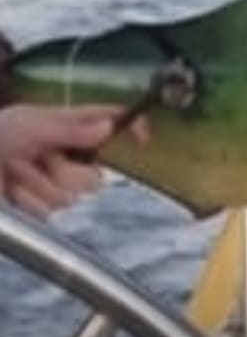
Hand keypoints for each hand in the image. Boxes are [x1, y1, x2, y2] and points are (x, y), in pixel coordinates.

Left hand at [0, 102, 148, 218]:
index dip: (131, 128)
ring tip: (14, 170)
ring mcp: (52, 182)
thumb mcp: (31, 125)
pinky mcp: (38, 206)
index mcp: (69, 127)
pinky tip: (9, 189)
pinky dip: (26, 201)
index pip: (111, 122)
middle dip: (64, 172)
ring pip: (69, 198)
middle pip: (94, 177)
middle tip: (36, 158)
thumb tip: (108, 126)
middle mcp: (66, 155)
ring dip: (37, 185)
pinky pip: (48, 213)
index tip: (143, 139)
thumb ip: (70, 129)